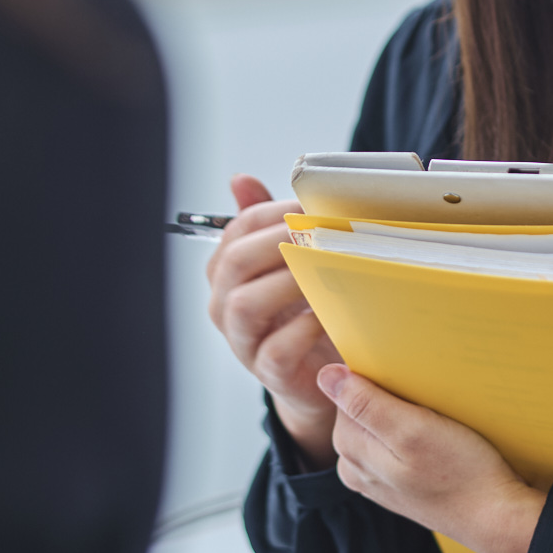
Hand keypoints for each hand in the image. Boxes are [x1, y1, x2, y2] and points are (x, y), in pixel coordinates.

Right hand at [205, 175, 342, 467]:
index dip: (273, 213)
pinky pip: (277, 350)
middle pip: (234, 263)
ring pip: (245, 305)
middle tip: (317, 233)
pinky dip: (302, 329)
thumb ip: (268, 222)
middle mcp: (226, 305)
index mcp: (227, 272)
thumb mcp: (287, 262)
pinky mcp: (270, 373)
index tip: (310, 207)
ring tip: (322, 269)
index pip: (237, 231)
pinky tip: (326, 313)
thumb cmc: (304, 308)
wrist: (322, 372)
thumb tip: (239, 179)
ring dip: (286, 281)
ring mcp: (244, 342)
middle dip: (277, 241)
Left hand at [319, 364, 547, 552]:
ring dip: (401, 414)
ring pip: (377, 426)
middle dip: (387, 397)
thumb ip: (366, 404)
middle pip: (358, 410)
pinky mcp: (399, 485)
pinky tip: (435, 437)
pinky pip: (393, 445)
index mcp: (352, 451)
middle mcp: (356, 468)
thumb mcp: (413, 430)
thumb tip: (324, 375)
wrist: (496, 518)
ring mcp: (377, 479)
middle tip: (426, 401)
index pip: (345, 393)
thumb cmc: (461, 472)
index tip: (409, 385)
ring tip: (434, 419)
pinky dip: (411, 433)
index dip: (377, 379)